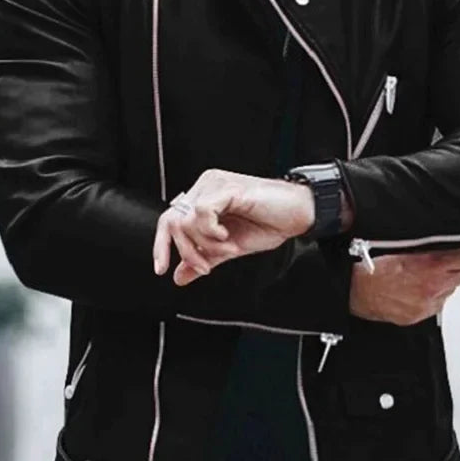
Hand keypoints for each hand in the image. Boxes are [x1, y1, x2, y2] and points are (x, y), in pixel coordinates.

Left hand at [152, 168, 314, 285]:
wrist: (298, 214)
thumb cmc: (270, 223)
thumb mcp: (229, 247)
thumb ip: (204, 258)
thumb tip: (179, 275)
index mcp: (204, 198)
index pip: (169, 219)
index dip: (161, 245)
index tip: (162, 269)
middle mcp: (205, 187)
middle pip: (172, 221)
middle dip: (186, 250)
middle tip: (205, 266)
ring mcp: (214, 185)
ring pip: (186, 220)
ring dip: (206, 244)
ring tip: (228, 248)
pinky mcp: (227, 188)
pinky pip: (202, 213)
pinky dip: (212, 232)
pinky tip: (229, 236)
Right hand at [349, 243, 459, 325]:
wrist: (353, 290)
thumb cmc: (370, 265)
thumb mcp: (402, 244)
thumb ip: (428, 241)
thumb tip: (447, 235)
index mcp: (430, 265)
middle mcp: (433, 286)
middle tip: (458, 254)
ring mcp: (427, 303)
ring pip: (452, 288)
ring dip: (448, 278)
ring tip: (430, 271)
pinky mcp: (420, 315)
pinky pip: (438, 302)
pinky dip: (435, 293)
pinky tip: (420, 285)